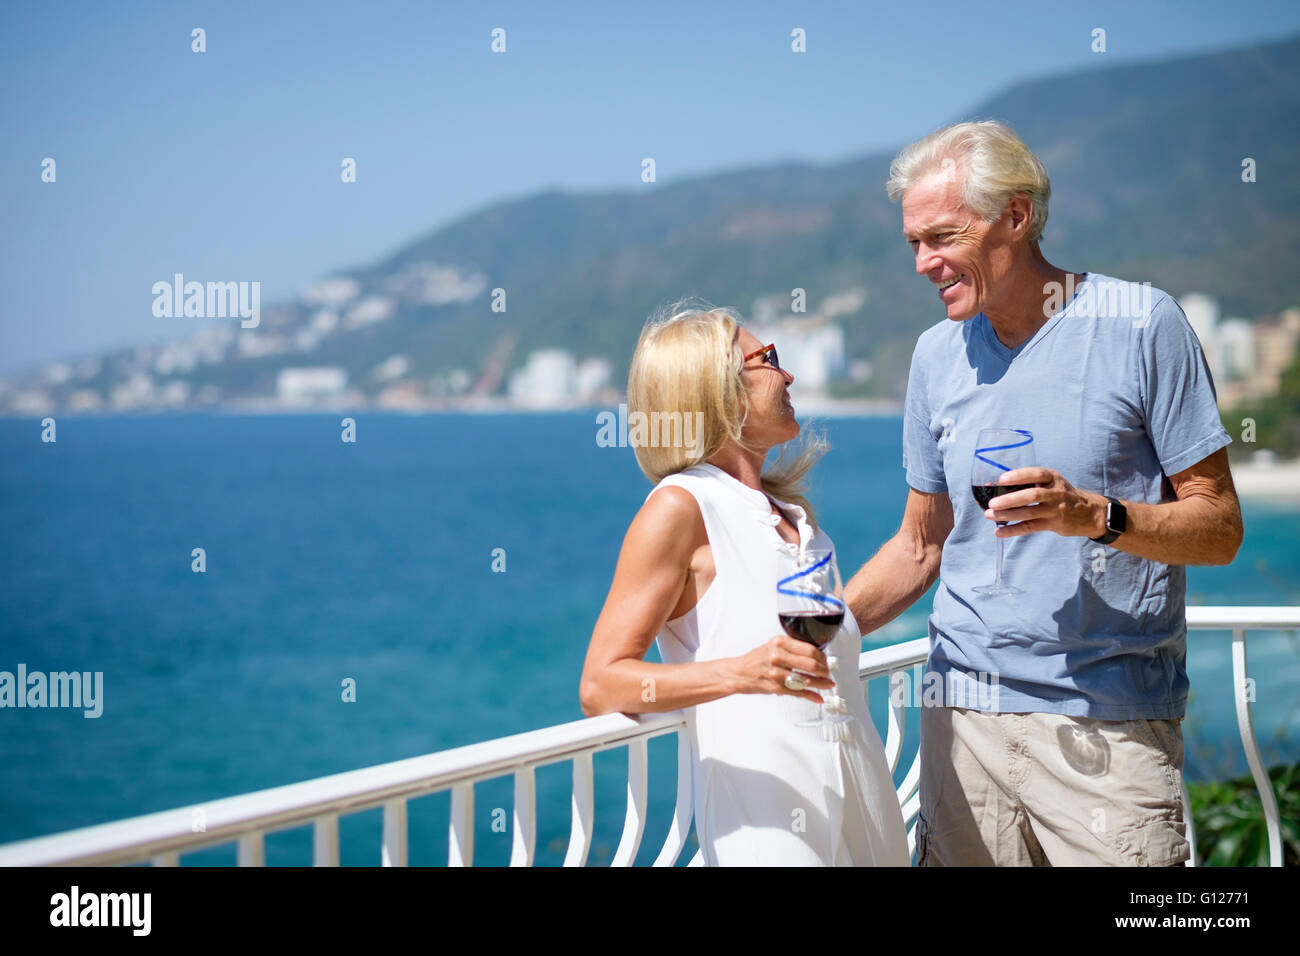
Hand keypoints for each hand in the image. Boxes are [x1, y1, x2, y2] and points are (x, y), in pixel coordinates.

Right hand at [728, 635, 832, 702]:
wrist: (738, 673)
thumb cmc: (756, 660)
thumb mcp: (772, 646)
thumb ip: (791, 648)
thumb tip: (814, 655)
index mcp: (779, 642)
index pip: (809, 649)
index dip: (822, 657)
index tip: (825, 660)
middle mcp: (778, 656)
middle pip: (811, 664)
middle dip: (824, 670)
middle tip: (827, 673)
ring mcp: (777, 673)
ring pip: (807, 680)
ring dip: (821, 683)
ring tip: (828, 684)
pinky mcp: (776, 687)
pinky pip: (798, 692)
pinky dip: (811, 696)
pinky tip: (818, 698)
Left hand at [985, 467, 1105, 538]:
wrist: (1091, 512)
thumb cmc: (1063, 495)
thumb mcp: (1053, 483)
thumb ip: (1030, 483)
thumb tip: (996, 485)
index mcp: (1053, 478)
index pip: (1036, 474)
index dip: (1018, 476)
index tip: (1001, 479)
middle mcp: (1056, 492)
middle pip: (1031, 495)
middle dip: (1009, 499)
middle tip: (992, 503)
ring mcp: (1055, 509)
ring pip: (1029, 513)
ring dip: (1007, 515)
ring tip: (990, 516)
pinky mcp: (1054, 524)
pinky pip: (1030, 527)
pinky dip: (1013, 530)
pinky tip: (999, 532)